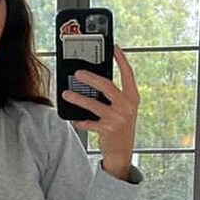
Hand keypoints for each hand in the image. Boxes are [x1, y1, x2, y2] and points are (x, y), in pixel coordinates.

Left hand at [63, 45, 138, 180]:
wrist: (122, 152)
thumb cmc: (120, 127)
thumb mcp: (123, 109)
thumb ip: (115, 96)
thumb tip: (95, 80)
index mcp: (133, 98)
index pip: (128, 74)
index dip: (121, 60)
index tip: (114, 48)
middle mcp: (127, 106)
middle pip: (107, 86)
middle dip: (91, 77)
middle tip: (78, 73)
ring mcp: (117, 118)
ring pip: (94, 104)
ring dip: (78, 98)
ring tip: (66, 94)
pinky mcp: (107, 130)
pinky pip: (88, 122)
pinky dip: (79, 120)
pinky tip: (72, 118)